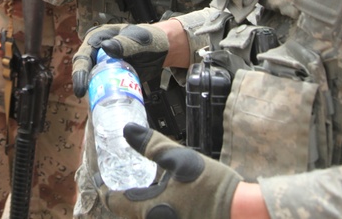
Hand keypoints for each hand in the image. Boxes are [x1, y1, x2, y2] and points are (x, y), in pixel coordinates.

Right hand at [72, 23, 167, 96]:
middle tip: (85, 97)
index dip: (80, 72)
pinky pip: (102, 85)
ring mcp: (103, 64)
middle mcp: (97, 51)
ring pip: (91, 78)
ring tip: (94, 104)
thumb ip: (124, 43)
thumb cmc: (150, 40)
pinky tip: (103, 104)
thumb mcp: (137, 40)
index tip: (81, 88)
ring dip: (91, 91)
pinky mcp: (110, 75)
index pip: (84, 55)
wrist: (161, 50)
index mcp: (99, 37)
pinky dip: (101, 94)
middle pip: (84, 68)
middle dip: (82, 83)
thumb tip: (105, 47)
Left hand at [102, 124, 241, 218]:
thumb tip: (128, 130)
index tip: (99, 177)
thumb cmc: (211, 186)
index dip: (103, 188)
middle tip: (117, 179)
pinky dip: (151, 209)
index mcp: (149, 210)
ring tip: (137, 188)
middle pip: (125, 213)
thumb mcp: (180, 159)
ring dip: (135, 205)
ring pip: (141, 217)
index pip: (113, 201)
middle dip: (118, 198)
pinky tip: (159, 198)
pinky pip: (157, 218)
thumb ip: (152, 146)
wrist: (242, 212)